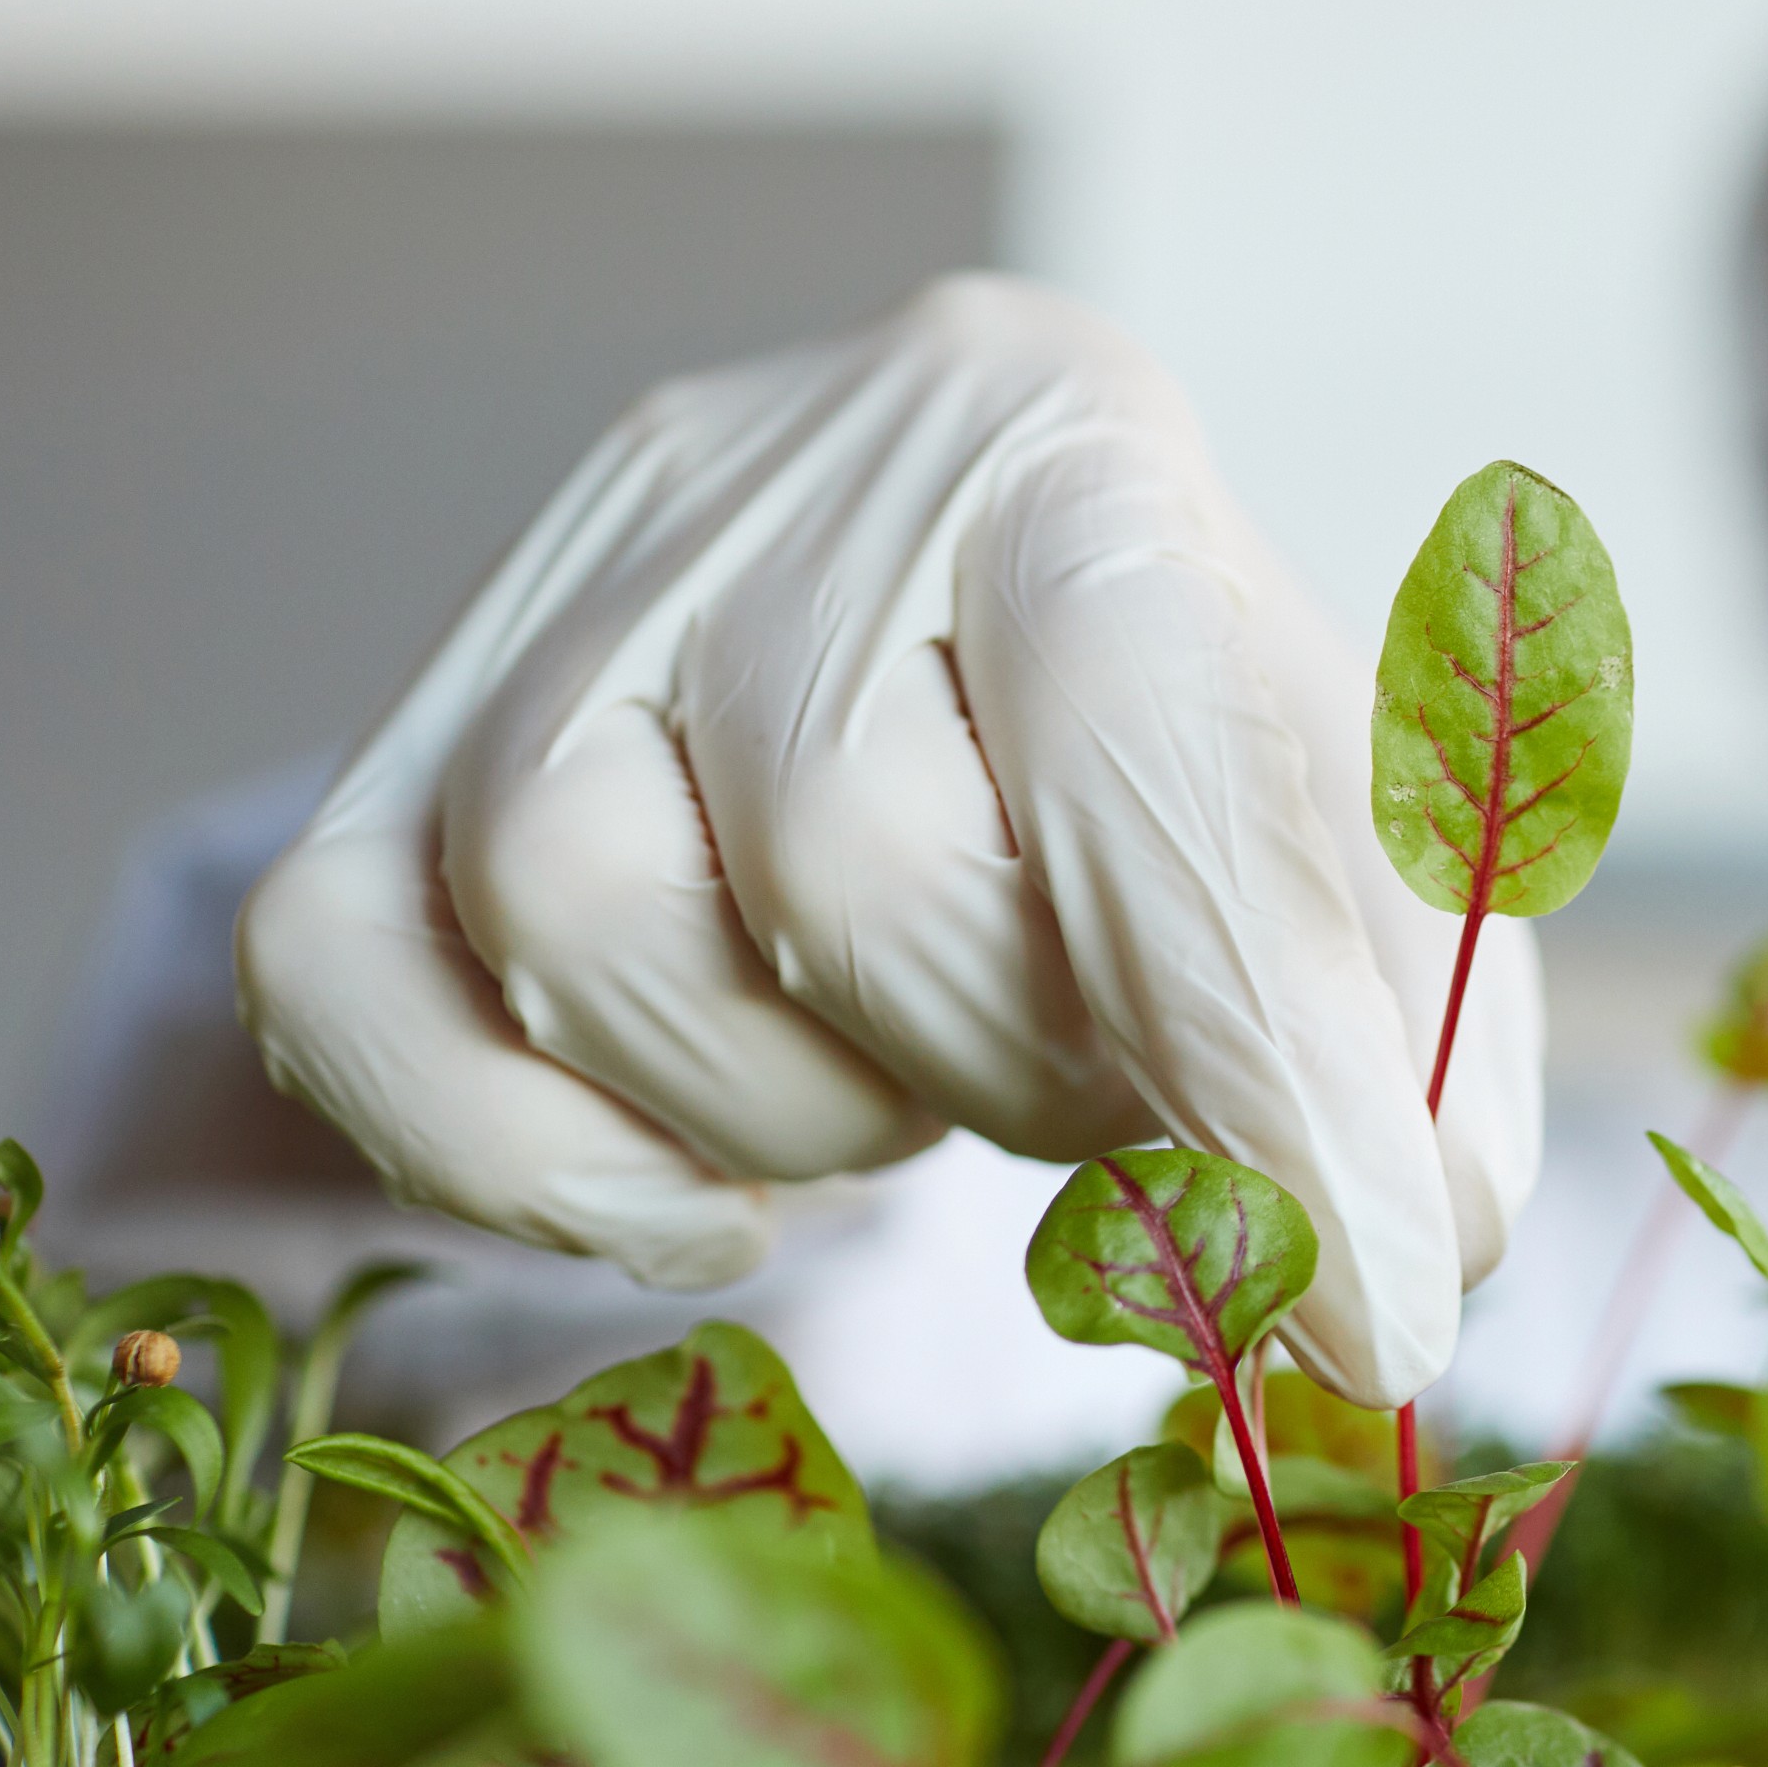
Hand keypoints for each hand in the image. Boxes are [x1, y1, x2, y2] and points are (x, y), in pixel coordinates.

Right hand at [236, 275, 1539, 1407]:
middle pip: (854, 868)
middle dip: (1018, 1064)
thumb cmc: (1189, 743)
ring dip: (804, 1103)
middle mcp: (785, 473)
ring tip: (924, 1066)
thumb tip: (1422, 1247)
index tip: (1377, 1318)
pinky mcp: (385, 744)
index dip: (1262, 1068)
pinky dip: (525, 1158)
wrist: (965, 614)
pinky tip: (708, 1192)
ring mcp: (554, 596)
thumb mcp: (1365, 841)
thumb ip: (1420, 1032)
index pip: (1142, 764)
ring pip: (596, 927)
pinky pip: (346, 986)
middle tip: (1097, 1081)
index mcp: (1069, 448)